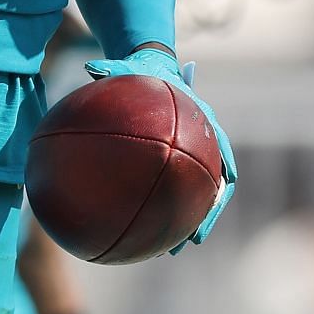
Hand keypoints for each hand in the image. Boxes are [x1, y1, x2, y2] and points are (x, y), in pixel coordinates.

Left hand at [83, 48, 236, 250]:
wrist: (151, 69)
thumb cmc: (142, 69)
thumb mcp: (127, 66)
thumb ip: (110, 68)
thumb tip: (87, 65)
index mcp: (200, 115)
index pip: (219, 141)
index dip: (226, 163)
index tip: (225, 185)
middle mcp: (203, 138)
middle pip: (215, 181)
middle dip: (209, 211)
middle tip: (196, 237)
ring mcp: (193, 152)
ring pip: (200, 194)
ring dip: (193, 220)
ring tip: (178, 248)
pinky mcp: (179, 161)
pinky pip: (180, 190)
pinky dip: (174, 212)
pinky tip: (155, 236)